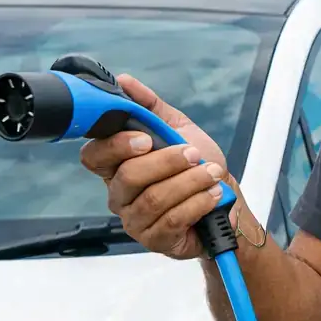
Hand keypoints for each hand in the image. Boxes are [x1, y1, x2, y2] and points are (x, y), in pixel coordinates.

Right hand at [78, 74, 235, 259]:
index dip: (116, 146)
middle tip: (194, 154)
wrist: (225, 199)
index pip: (95, 156)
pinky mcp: (155, 239)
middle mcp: (119, 193)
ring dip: (188, 182)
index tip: (146, 138)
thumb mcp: (176, 128)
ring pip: (153, 198)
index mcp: (116, 165)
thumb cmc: (197, 164)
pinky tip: (213, 193)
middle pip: (129, 176)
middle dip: (167, 162)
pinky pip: (171, 220)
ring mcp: (135, 219)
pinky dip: (196, 203)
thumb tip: (124, 81)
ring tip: (212, 173)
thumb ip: (149, 106)